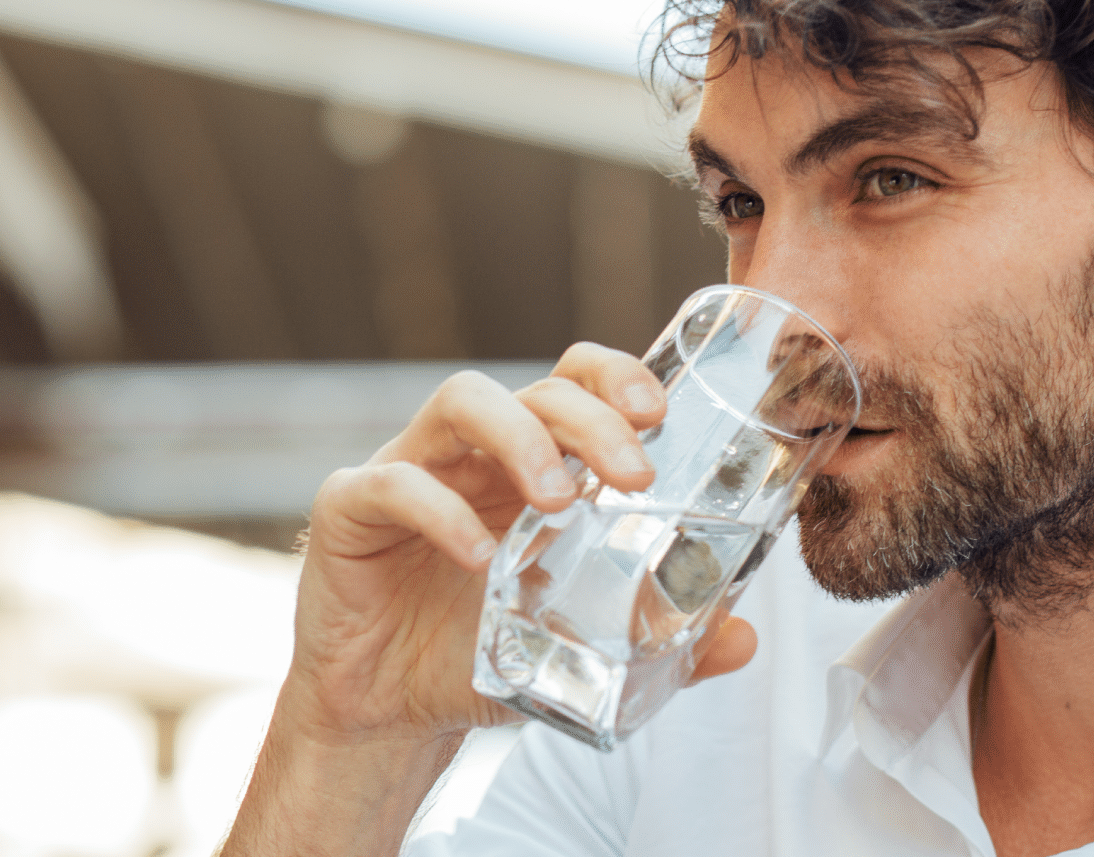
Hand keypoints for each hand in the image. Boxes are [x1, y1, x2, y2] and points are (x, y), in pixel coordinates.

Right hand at [228, 343, 759, 854]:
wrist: (386, 715)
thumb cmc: (476, 658)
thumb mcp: (579, 651)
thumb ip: (660, 643)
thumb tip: (744, 641)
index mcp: (528, 466)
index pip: (574, 381)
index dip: (616, 377)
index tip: (660, 415)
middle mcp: (472, 454)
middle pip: (534, 387)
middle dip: (591, 417)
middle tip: (635, 474)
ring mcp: (408, 470)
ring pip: (462, 401)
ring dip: (522, 438)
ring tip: (558, 501)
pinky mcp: (349, 509)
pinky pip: (391, 484)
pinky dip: (438, 511)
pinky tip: (476, 556)